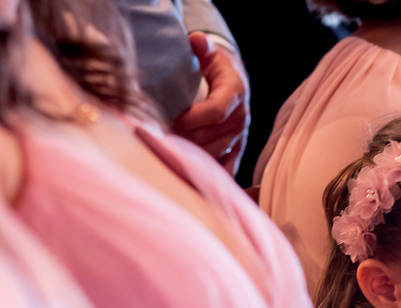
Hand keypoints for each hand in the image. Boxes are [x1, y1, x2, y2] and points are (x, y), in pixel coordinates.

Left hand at [172, 32, 248, 174]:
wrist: (233, 84)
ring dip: (192, 156)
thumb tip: (196, 40)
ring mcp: (239, 137)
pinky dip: (208, 174)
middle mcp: (241, 118)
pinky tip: (189, 175)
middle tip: (160, 140)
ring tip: (167, 154)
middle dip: (186, 139)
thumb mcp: (210, 55)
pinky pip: (226, 168)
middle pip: (212, 136)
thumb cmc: (214, 69)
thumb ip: (202, 48)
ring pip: (215, 153)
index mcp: (235, 92)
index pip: (217, 111)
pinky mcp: (237, 151)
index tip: (173, 120)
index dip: (194, 119)